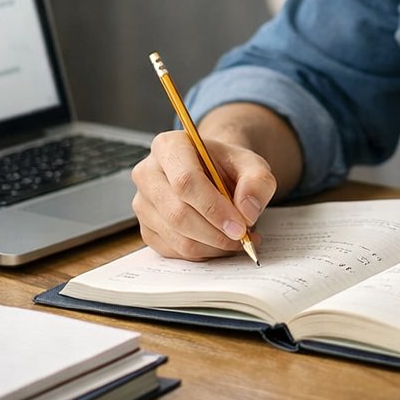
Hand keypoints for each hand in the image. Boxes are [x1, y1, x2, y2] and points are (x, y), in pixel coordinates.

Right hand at [131, 130, 276, 259]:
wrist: (213, 173)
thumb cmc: (227, 166)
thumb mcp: (252, 164)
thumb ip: (257, 182)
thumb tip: (247, 211)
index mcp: (169, 146)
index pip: (185, 181)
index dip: (214, 208)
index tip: (240, 226)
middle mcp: (148, 173)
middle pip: (177, 213)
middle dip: (215, 233)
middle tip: (243, 238)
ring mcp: (142, 203)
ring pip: (176, 237)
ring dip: (212, 246)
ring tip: (237, 239)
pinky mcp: (146, 228)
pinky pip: (173, 251)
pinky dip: (202, 253)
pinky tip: (220, 243)